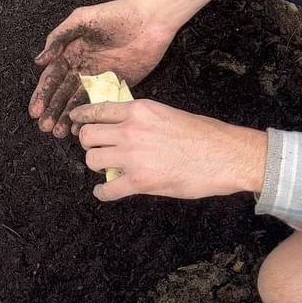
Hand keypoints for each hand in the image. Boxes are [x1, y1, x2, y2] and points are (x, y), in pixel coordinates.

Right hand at [28, 0, 175, 137]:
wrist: (151, 20)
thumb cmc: (115, 14)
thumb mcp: (81, 19)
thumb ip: (58, 38)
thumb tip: (39, 61)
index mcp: (70, 52)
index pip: (51, 78)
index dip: (42, 95)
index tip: (35, 111)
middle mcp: (82, 68)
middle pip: (62, 94)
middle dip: (52, 111)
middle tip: (45, 127)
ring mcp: (99, 78)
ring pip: (78, 102)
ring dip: (66, 117)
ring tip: (58, 132)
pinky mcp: (117, 85)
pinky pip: (100, 104)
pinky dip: (90, 116)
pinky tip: (81, 127)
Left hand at [71, 99, 267, 199]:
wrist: (227, 155)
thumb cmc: (203, 134)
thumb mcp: (165, 112)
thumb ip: (140, 117)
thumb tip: (120, 123)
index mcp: (137, 110)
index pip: (96, 110)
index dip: (81, 118)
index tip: (74, 122)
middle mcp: (130, 130)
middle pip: (87, 136)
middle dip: (89, 144)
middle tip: (98, 149)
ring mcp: (133, 156)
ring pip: (92, 160)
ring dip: (97, 166)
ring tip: (108, 168)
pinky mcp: (140, 181)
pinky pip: (107, 189)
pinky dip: (102, 192)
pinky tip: (104, 191)